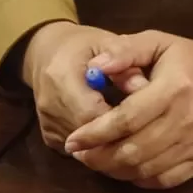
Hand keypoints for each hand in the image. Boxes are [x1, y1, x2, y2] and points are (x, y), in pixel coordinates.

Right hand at [21, 21, 147, 150]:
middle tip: (144, 128)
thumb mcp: (106, 42)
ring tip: (132, 129)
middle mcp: (48, 105)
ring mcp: (47, 124)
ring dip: (109, 143)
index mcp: (61, 77)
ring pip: (84, 148)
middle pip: (87, 136)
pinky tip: (112, 131)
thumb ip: (125, 61)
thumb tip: (144, 87)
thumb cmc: (83, 45)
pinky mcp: (49, 137)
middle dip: (117, 135)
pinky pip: (78, 150)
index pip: (91, 112)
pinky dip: (98, 145)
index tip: (145, 116)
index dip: (120, 120)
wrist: (46, 53)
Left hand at [64, 31, 192, 189]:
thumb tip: (94, 67)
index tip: (72, 140)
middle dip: (99, 156)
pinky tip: (125, 169)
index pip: (126, 119)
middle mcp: (187, 120)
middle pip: (133, 150)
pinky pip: (166, 180)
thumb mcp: (159, 42)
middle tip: (79, 154)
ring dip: (115, 170)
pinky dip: (140, 179)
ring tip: (96, 161)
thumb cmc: (192, 57)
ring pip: (147, 169)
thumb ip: (125, 51)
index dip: (95, 133)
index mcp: (173, 89)